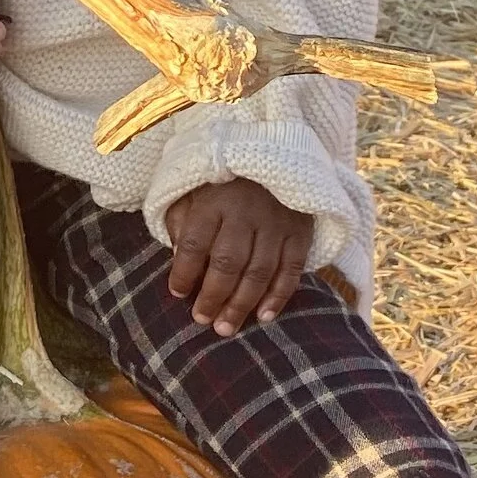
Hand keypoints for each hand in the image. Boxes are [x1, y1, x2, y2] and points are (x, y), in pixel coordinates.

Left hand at [164, 179, 312, 335]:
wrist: (274, 149)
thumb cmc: (224, 179)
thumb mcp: (194, 189)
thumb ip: (181, 219)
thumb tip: (176, 255)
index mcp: (214, 200)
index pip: (194, 242)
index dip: (183, 271)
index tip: (177, 293)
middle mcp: (246, 212)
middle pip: (227, 262)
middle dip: (213, 296)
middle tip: (202, 320)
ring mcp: (276, 223)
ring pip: (259, 271)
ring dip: (242, 304)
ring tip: (226, 328)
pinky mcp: (300, 231)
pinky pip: (291, 269)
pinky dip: (279, 296)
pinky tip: (264, 316)